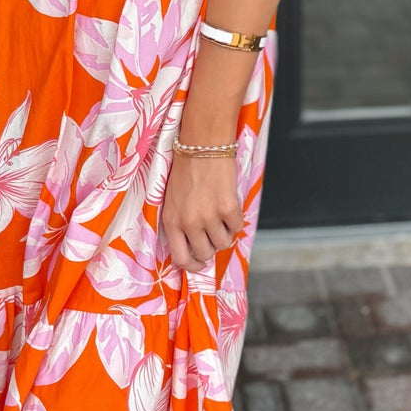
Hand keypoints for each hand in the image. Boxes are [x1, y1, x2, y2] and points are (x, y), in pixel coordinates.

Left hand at [159, 151, 243, 270]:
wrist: (201, 146)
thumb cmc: (186, 170)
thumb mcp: (172, 201)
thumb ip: (180, 224)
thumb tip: (195, 248)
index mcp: (171, 222)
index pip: (181, 259)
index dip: (193, 265)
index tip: (200, 261)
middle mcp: (189, 223)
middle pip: (206, 254)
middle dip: (211, 246)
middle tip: (213, 230)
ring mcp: (209, 217)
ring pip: (224, 244)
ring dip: (225, 232)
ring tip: (220, 215)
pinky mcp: (228, 208)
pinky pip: (238, 227)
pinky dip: (236, 219)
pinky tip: (229, 205)